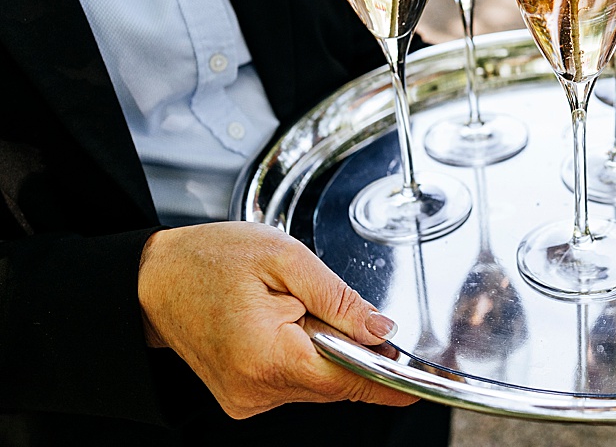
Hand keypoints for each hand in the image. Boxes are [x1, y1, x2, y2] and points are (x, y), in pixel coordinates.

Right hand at [138, 222, 418, 418]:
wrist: (155, 278)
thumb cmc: (212, 259)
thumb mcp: (285, 258)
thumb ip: (339, 297)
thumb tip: (381, 329)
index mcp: (266, 355)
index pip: (346, 380)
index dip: (386, 377)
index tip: (417, 382)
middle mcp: (255, 390)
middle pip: (335, 383)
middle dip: (351, 350)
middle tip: (331, 308)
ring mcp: (248, 400)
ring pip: (318, 384)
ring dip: (324, 352)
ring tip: (295, 310)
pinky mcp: (245, 399)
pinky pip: (296, 383)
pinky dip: (305, 358)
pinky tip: (285, 327)